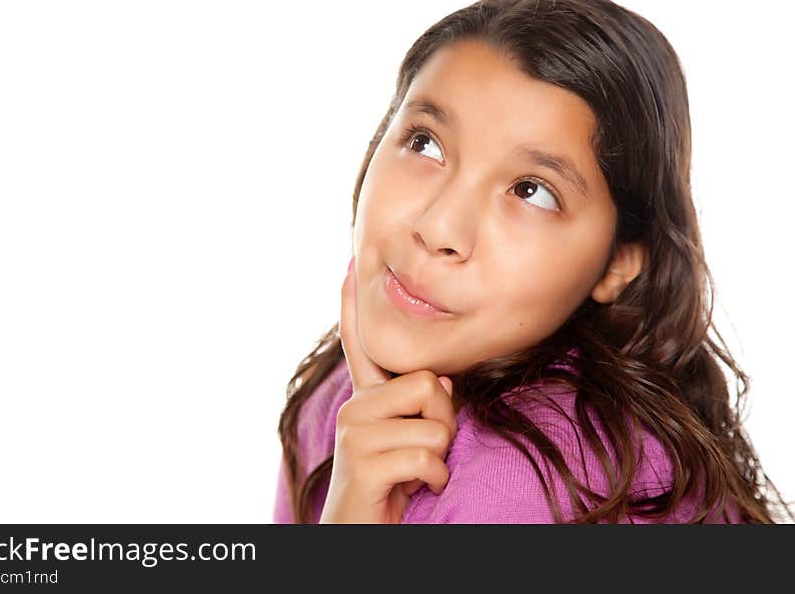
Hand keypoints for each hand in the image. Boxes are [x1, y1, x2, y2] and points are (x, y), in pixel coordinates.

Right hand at [319, 256, 457, 523]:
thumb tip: (441, 382)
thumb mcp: (408, 439)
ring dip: (439, 457)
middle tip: (422, 450)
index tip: (350, 264)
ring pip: (436, 426)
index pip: (360, 344)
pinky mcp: (362, 462)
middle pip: (431, 384)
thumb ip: (418, 406)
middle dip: (444, 422)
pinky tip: (413, 488)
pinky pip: (427, 459)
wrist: (362, 531)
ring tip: (415, 472)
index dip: (353, 305)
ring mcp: (354, 432)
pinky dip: (434, 479)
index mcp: (365, 397)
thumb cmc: (392, 483)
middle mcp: (353, 406)